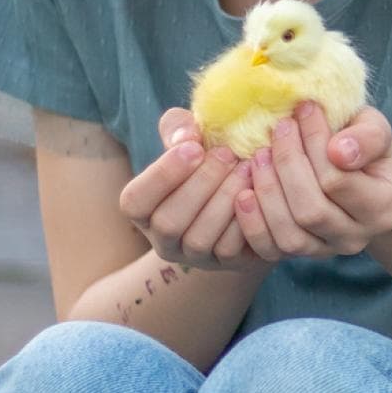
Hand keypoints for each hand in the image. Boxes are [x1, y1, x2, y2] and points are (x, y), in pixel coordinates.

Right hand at [118, 109, 253, 267]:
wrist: (246, 191)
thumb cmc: (207, 160)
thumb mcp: (189, 139)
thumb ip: (179, 128)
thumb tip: (186, 136)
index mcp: (144, 209)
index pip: (134, 201)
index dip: (161, 175)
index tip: (195, 147)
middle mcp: (163, 239)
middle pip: (168, 222)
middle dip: (201, 184)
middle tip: (228, 153)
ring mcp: (194, 256)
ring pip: (199, 239)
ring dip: (225, 199)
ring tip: (247, 168)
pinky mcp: (226, 264)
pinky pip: (230, 250)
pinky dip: (245, 219)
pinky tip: (256, 192)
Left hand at [231, 103, 391, 262]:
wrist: (351, 167)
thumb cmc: (359, 141)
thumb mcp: (374, 128)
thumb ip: (367, 137)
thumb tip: (339, 153)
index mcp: (383, 207)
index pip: (337, 180)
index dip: (314, 142)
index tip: (304, 109)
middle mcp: (357, 238)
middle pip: (311, 211)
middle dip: (287, 165)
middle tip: (277, 129)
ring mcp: (326, 251)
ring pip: (290, 235)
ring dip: (267, 193)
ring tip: (258, 155)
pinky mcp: (298, 256)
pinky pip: (269, 250)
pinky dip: (252, 223)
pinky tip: (244, 192)